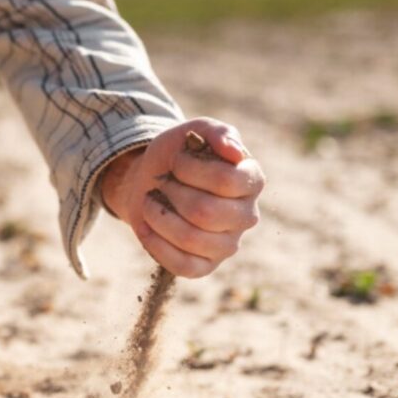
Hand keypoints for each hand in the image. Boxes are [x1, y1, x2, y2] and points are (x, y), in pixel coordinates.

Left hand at [100, 118, 264, 277]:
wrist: (149, 181)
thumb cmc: (176, 156)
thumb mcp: (193, 132)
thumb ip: (217, 132)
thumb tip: (235, 152)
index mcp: (252, 180)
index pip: (225, 181)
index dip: (190, 169)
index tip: (176, 160)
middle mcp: (247, 215)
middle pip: (205, 212)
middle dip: (171, 193)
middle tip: (162, 183)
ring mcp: (228, 244)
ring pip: (191, 239)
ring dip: (159, 217)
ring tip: (150, 202)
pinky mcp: (206, 266)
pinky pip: (183, 266)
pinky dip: (156, 245)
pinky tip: (146, 227)